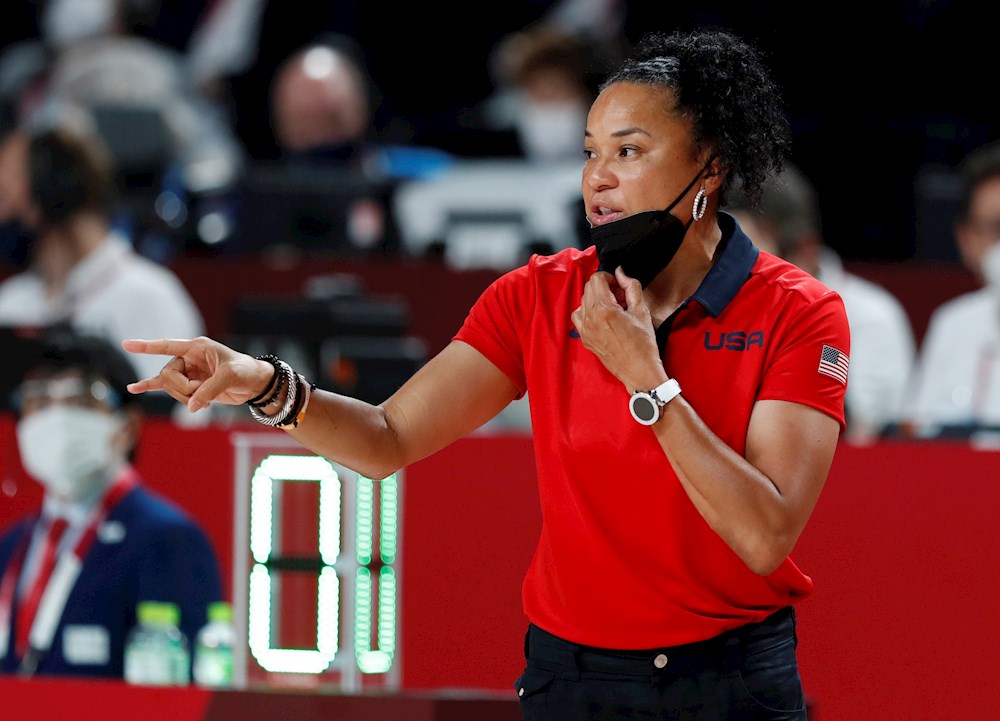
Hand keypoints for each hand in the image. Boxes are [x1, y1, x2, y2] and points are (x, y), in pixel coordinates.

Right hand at [122, 337, 273, 412]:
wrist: (254, 384)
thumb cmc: (245, 372)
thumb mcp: (230, 376)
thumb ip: (209, 390)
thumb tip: (191, 406)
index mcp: (198, 347)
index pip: (167, 345)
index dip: (147, 346)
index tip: (126, 344)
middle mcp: (189, 357)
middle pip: (168, 373)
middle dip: (181, 388)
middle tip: (200, 393)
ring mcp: (188, 372)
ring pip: (170, 386)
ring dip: (184, 396)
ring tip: (204, 399)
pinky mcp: (190, 385)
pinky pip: (166, 387)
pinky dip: (150, 387)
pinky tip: (134, 389)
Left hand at [570, 267, 663, 390]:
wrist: (638, 370)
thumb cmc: (643, 343)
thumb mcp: (641, 310)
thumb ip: (631, 286)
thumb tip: (620, 272)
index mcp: (604, 309)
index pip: (597, 279)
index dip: (610, 278)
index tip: (620, 286)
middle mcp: (590, 318)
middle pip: (588, 288)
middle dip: (604, 287)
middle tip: (620, 297)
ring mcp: (585, 329)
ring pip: (583, 301)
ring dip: (596, 299)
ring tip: (613, 308)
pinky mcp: (585, 339)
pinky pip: (578, 317)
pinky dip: (587, 312)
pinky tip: (602, 317)